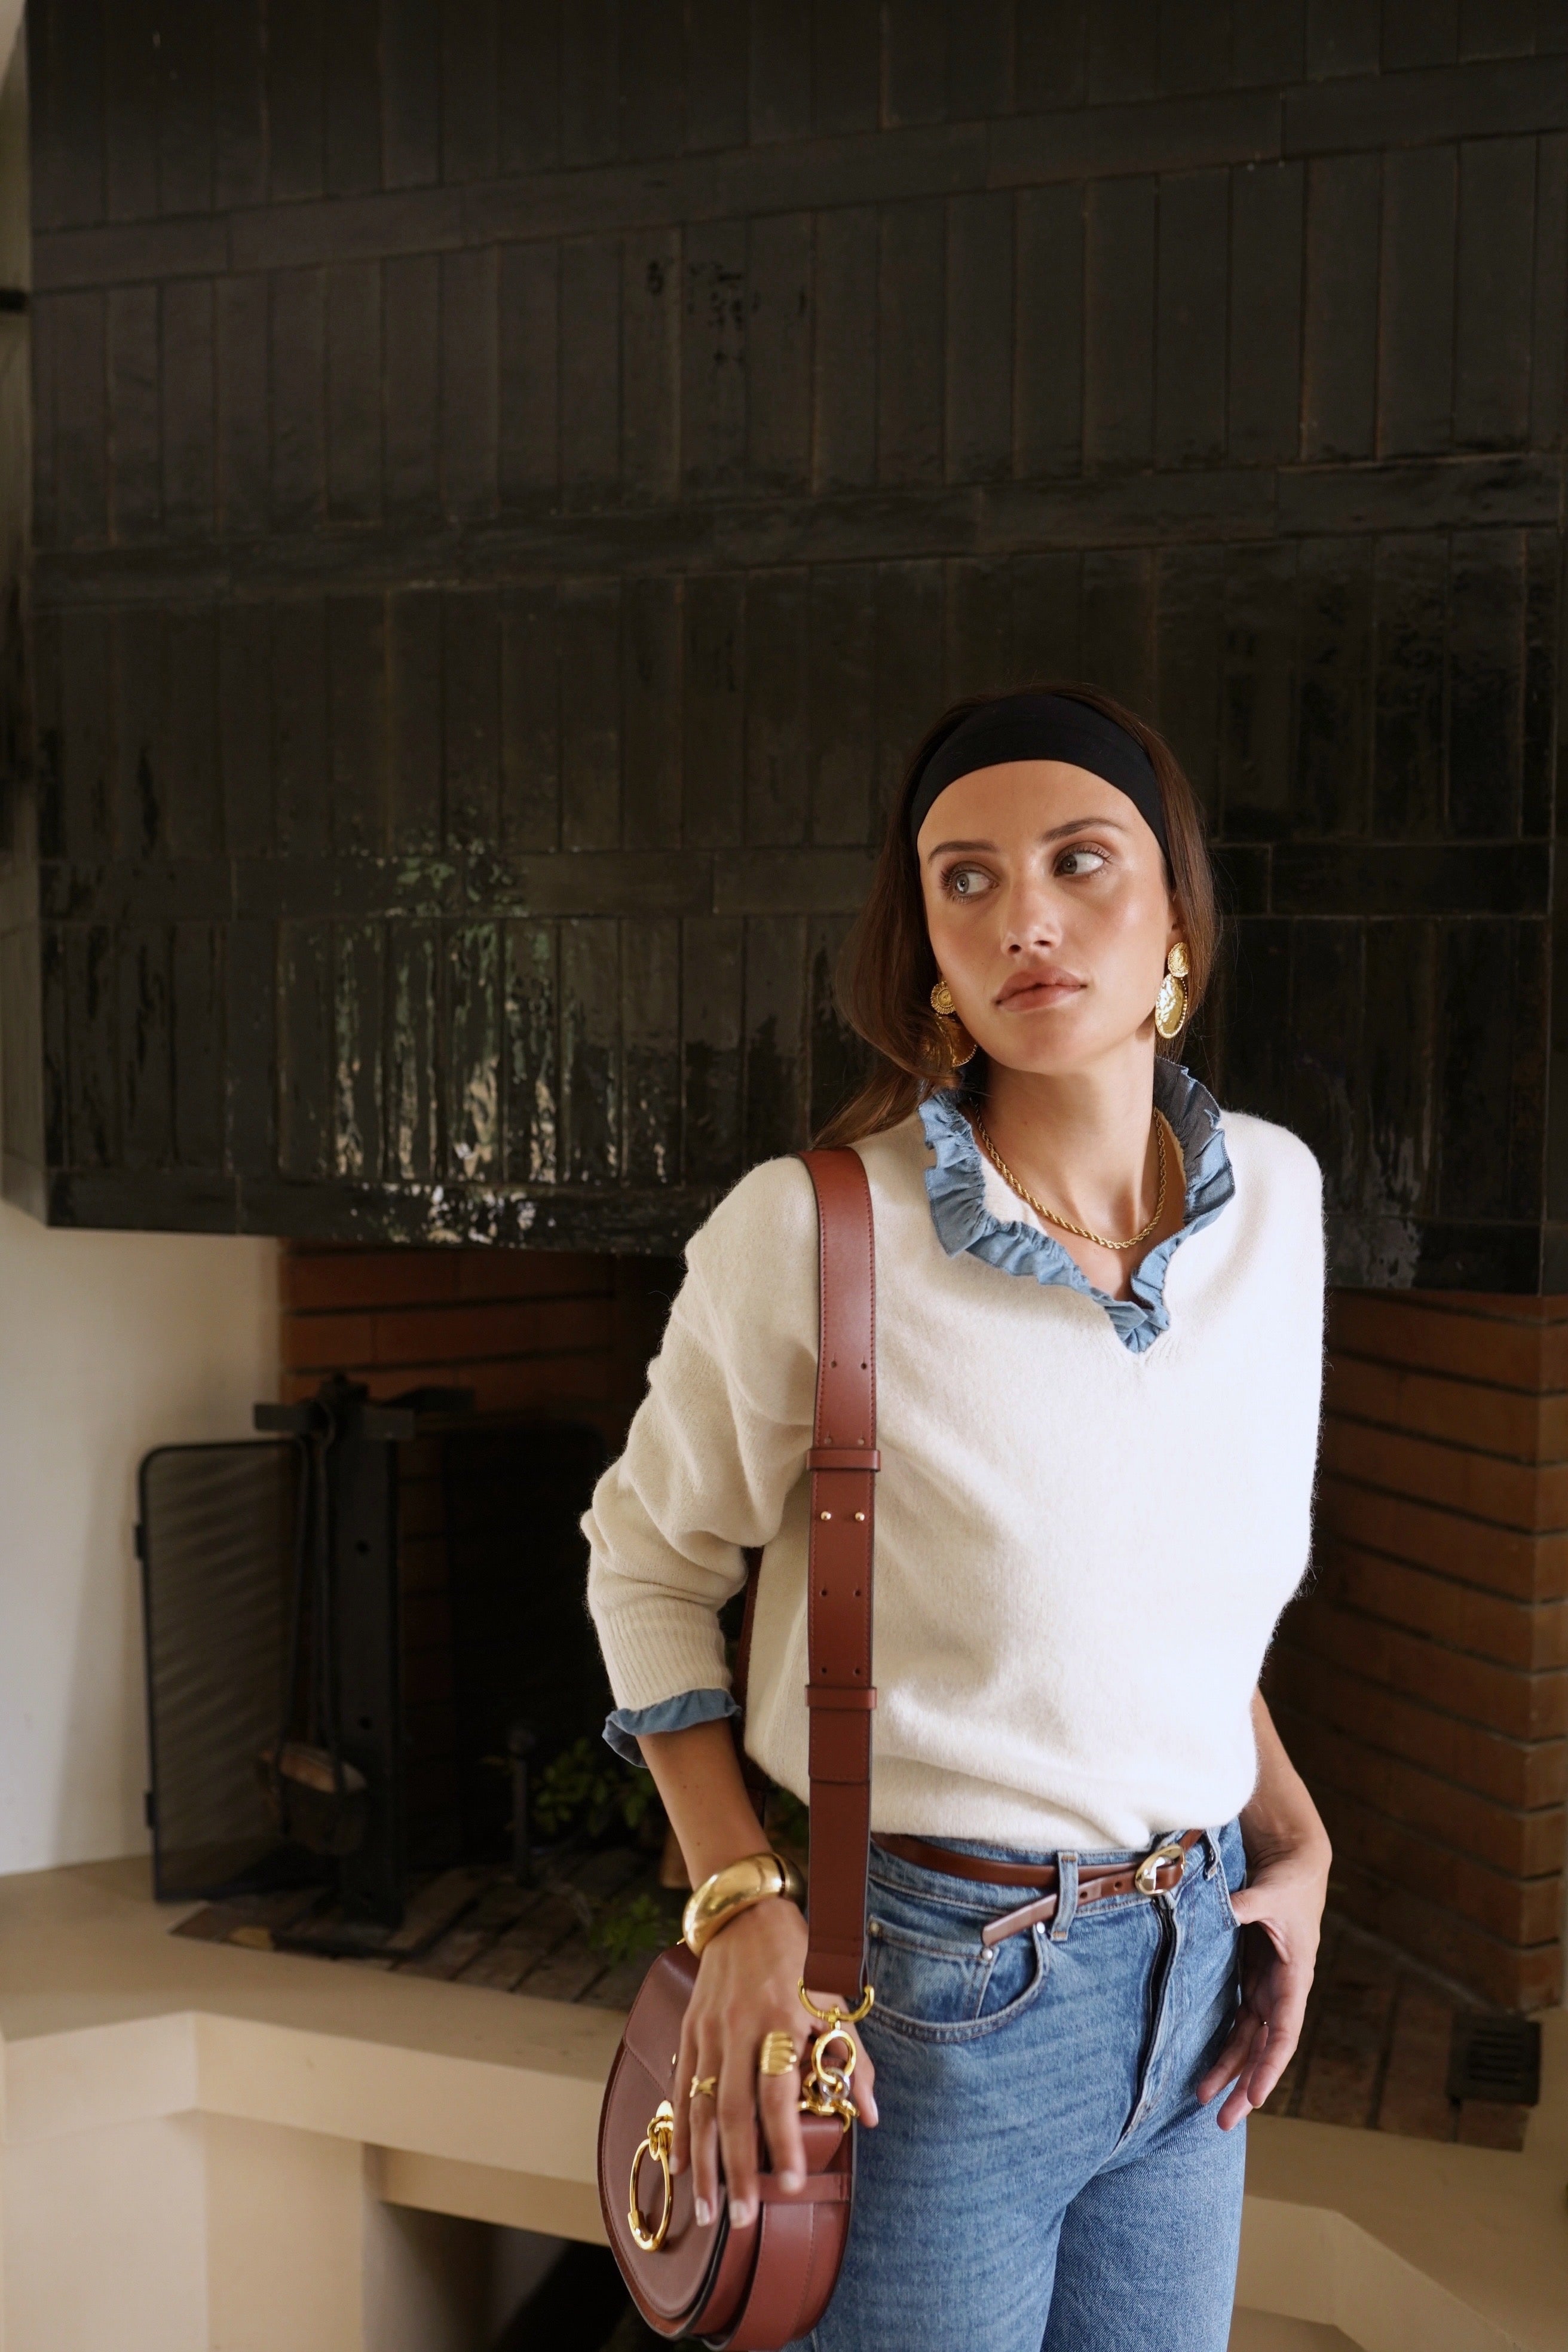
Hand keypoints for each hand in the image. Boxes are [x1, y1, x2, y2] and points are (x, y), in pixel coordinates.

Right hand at [670, 1897, 877, 2227]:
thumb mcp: (834, 1998)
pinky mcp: (690, 2029)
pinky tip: (680, 2165)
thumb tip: (869, 2114)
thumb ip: (851, 2057)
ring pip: (702, 2106)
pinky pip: (684, 2086)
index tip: (790, 2181)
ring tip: (707, 2210)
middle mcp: (741, 2028)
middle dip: (736, 2169)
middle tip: (742, 2219)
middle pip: (734, 2109)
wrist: (745, 1913)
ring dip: (703, 2162)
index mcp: (781, 2020)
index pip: (778, 2091)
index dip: (783, 2138)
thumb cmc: (799, 1958)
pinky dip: (682, 2128)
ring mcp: (710, 2030)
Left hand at [1196, 1829, 1329, 2130]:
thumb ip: (1246, 1904)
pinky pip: (1237, 2020)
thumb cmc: (1286, 1881)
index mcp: (1294, 1977)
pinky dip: (1224, 2045)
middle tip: (1222, 2121)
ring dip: (1230, 2071)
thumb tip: (1222, 1908)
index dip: (1269, 2066)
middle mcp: (1281, 1991)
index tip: (1255, 2096)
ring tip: (1205, 2102)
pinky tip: (1206, 2067)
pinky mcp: (1249, 1977)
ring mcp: (1265, 1987)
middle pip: (1263, 2049)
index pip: (1283, 2033)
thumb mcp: (1269, 1892)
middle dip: (1245, 2086)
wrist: (1294, 1865)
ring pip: (1248, 2041)